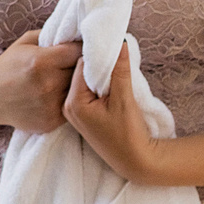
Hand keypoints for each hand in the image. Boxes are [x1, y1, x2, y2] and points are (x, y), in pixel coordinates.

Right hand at [0, 31, 78, 133]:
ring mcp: (50, 105)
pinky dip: (67, 101)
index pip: (78, 51)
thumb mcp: (25, 42)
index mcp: (41, 61)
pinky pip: (71, 108)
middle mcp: (48, 84)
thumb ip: (51, 35)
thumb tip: (75, 32)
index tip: (77, 49)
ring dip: (76, 86)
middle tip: (74, 65)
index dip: (79, 49)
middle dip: (79, 67)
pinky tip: (57, 95)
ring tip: (65, 80)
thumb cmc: (8, 66)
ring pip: (78, 92)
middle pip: (81, 72)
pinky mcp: (51, 121)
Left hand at [62, 43, 162, 183]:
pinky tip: (110, 80)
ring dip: (98, 73)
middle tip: (111, 50)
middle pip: (80, 72)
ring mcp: (74, 112)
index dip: (96, 53)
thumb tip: (119, 43)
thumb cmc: (129, 134)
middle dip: (96, 62)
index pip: (80, 65)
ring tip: (114, 65)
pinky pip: (87, 91)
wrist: (136, 161)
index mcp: (73, 102)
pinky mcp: (83, 115)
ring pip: (84, 81)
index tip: (109, 42)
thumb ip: (120, 70)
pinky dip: (98, 83)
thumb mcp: (124, 98)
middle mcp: (68, 106)